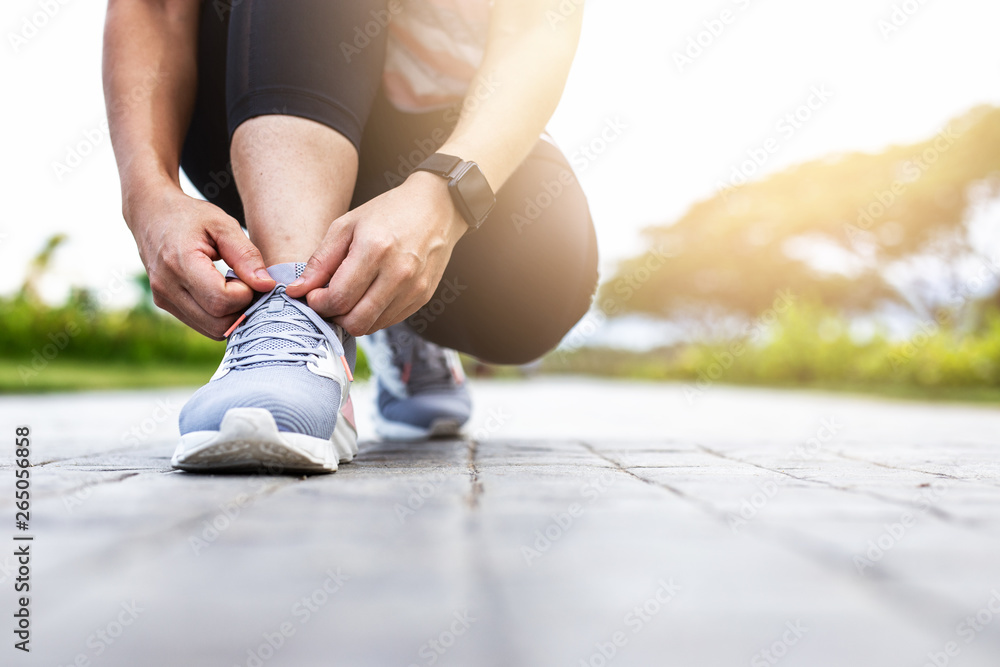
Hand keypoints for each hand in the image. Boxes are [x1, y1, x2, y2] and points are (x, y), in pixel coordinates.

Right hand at [126, 186, 274, 338]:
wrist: (151, 213)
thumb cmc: (191, 215)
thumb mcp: (224, 225)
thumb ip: (246, 255)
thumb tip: (266, 286)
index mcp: (179, 263)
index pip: (220, 301)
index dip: (244, 293)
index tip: (246, 275)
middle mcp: (167, 286)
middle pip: (218, 322)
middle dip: (241, 308)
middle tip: (245, 283)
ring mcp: (164, 299)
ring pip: (212, 329)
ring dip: (232, 313)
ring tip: (232, 285)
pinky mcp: (166, 304)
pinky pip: (203, 324)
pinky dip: (219, 314)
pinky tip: (220, 290)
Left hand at [286, 171, 466, 335]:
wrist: (436, 208)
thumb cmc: (386, 212)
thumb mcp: (346, 226)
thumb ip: (320, 261)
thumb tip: (295, 291)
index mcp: (375, 250)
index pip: (338, 299)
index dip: (318, 303)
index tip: (313, 294)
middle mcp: (398, 273)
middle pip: (356, 321)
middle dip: (333, 317)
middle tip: (327, 301)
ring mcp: (414, 288)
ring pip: (372, 326)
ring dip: (352, 318)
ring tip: (347, 297)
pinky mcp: (423, 297)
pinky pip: (389, 321)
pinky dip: (372, 315)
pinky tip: (368, 295)